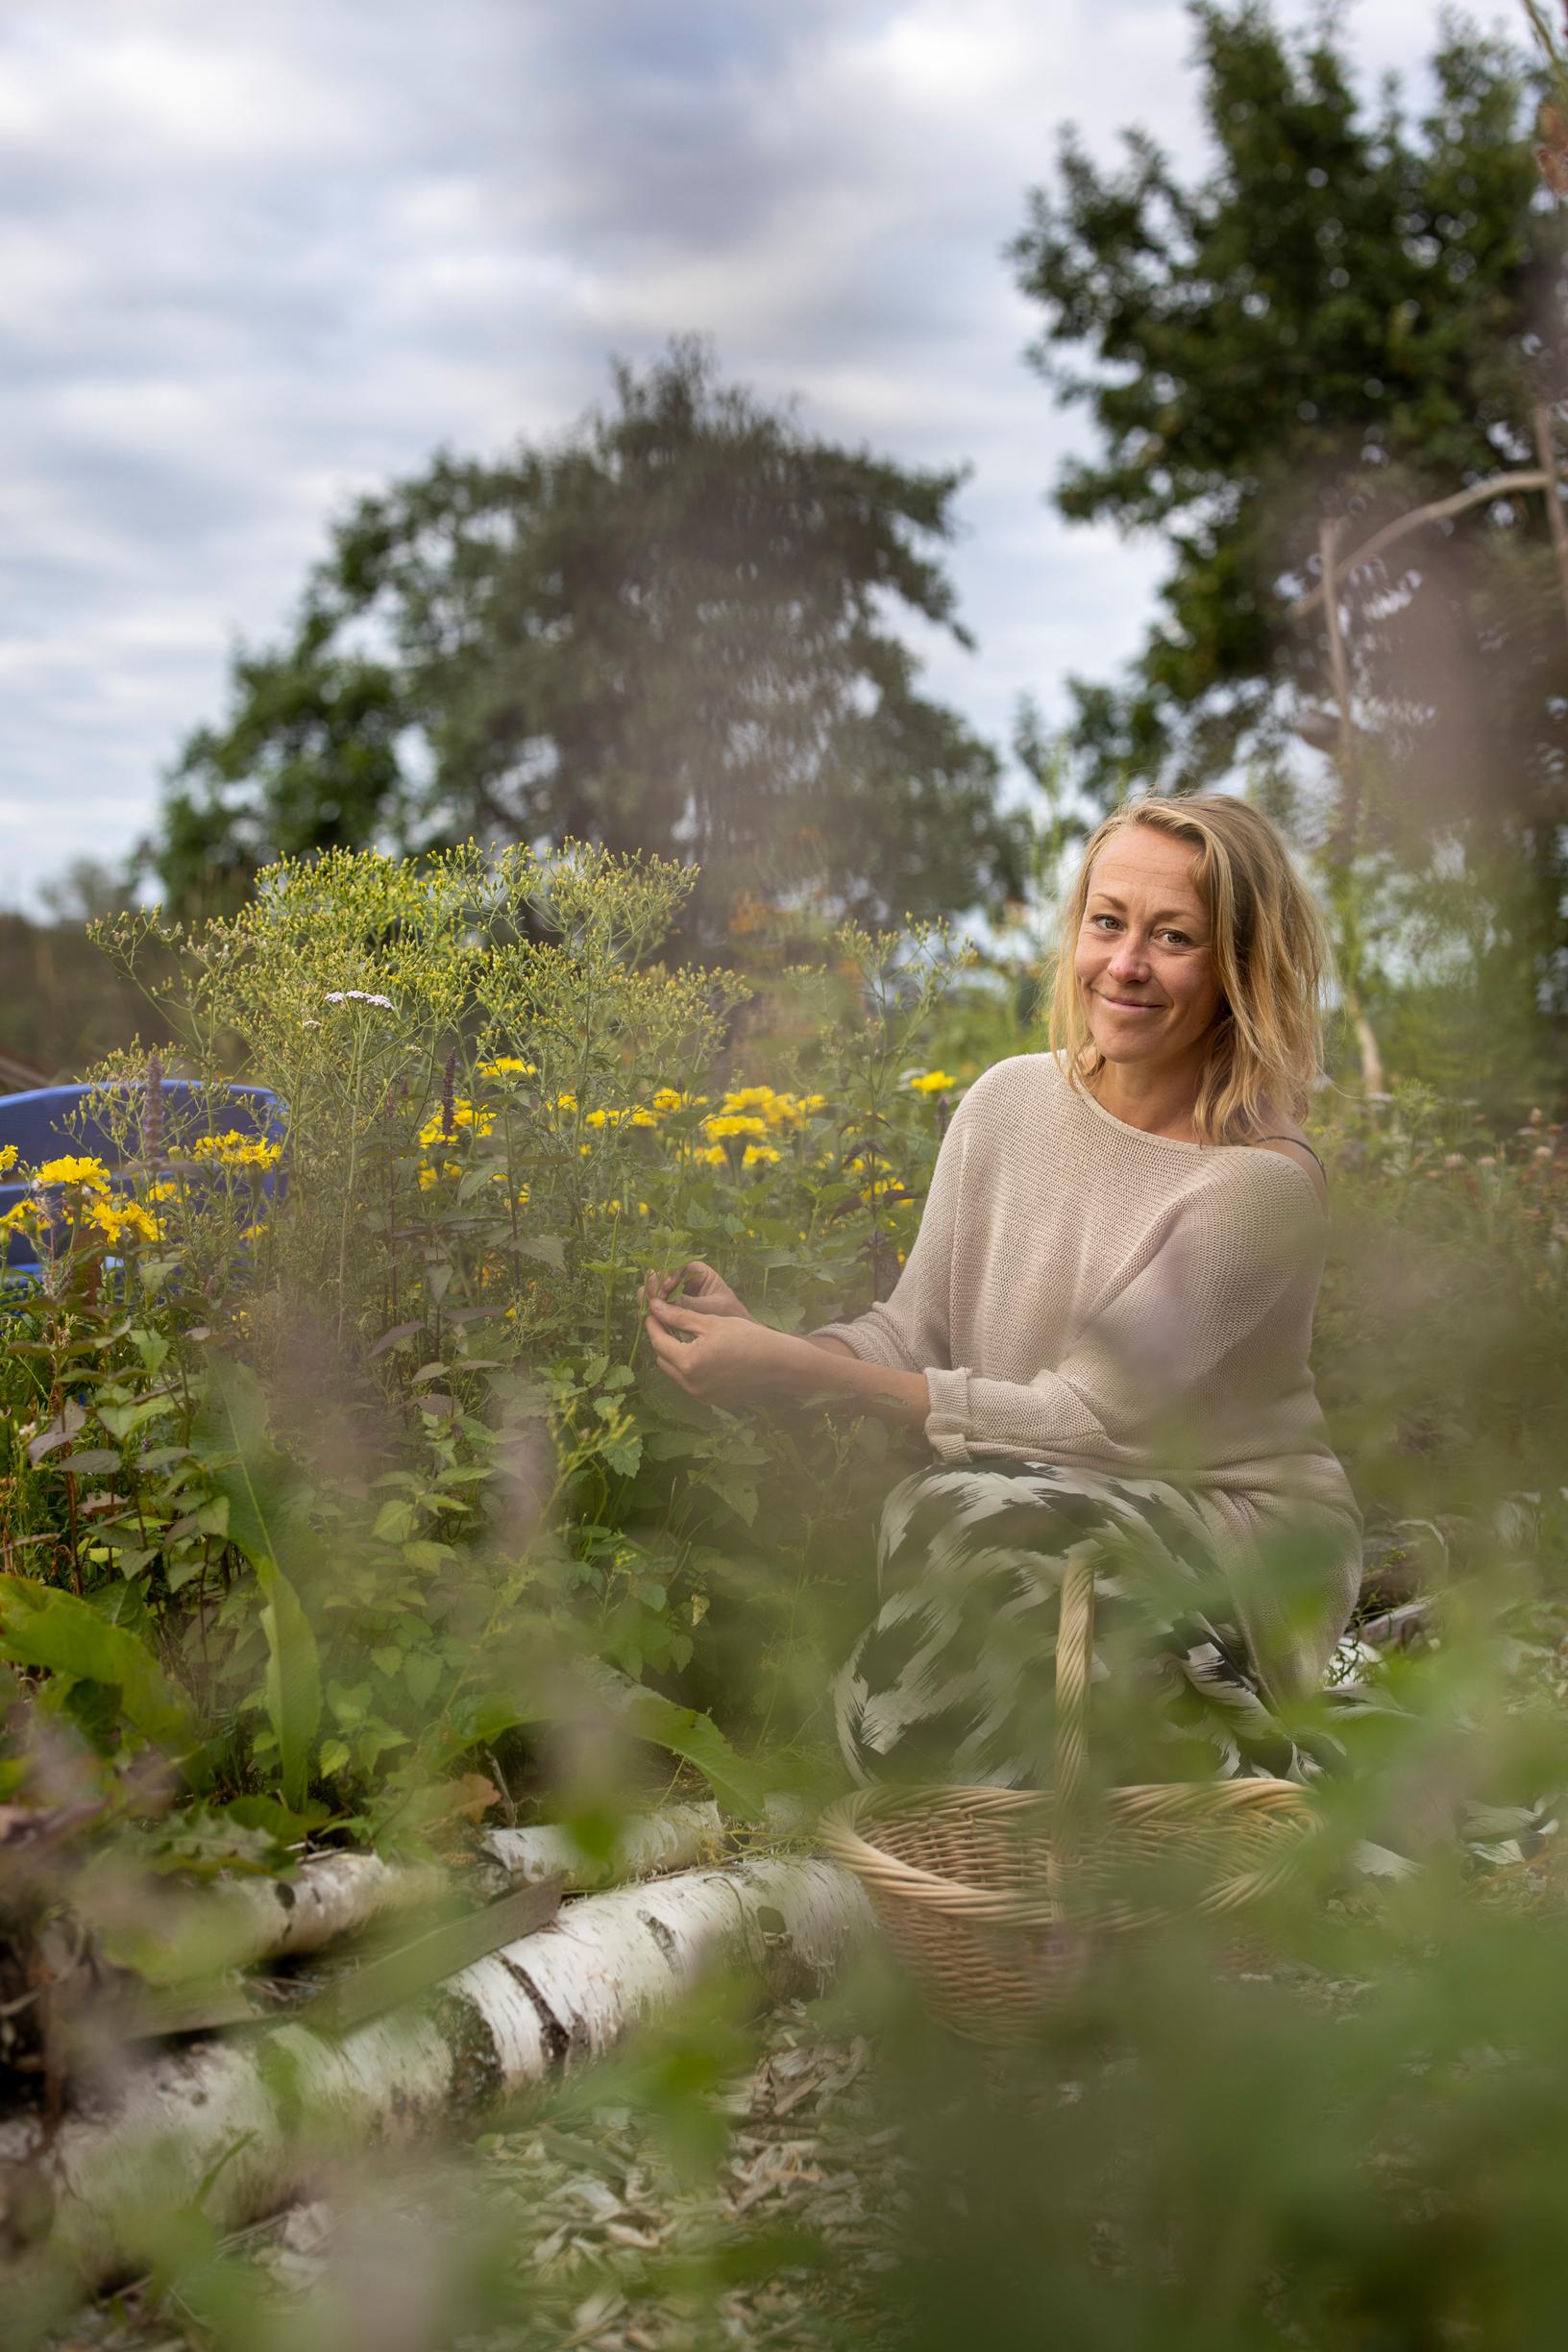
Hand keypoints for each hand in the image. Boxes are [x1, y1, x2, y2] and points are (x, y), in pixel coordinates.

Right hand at [638, 1258, 750, 1321]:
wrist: (736, 1336)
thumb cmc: (729, 1316)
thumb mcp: (710, 1308)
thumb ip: (686, 1305)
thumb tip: (657, 1303)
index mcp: (695, 1270)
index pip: (674, 1264)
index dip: (666, 1273)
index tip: (667, 1288)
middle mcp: (682, 1279)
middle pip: (658, 1275)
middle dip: (653, 1287)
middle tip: (654, 1302)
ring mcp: (673, 1294)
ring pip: (652, 1290)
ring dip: (649, 1300)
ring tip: (653, 1312)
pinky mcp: (669, 1308)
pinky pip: (654, 1306)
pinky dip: (651, 1311)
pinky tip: (654, 1319)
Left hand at [643, 1293, 812, 1403]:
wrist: (779, 1364)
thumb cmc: (747, 1337)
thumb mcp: (711, 1322)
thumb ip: (679, 1316)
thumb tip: (654, 1307)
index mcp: (688, 1363)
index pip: (658, 1341)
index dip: (653, 1324)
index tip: (653, 1311)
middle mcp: (691, 1385)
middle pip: (663, 1360)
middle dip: (662, 1341)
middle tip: (668, 1322)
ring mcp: (702, 1396)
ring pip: (676, 1374)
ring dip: (676, 1356)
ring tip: (686, 1338)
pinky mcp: (713, 1401)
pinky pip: (692, 1383)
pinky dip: (691, 1369)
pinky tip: (704, 1355)